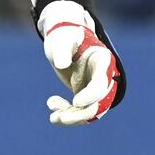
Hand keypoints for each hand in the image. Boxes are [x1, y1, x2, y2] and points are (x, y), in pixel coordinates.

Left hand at [39, 1, 120, 125]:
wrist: (62, 39)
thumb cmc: (63, 36)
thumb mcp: (61, 40)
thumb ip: (62, 49)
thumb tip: (61, 65)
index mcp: (101, 60)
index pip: (101, 83)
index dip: (91, 95)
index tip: (75, 101)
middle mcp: (102, 76)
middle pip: (99, 103)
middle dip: (80, 114)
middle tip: (58, 117)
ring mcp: (94, 87)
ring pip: (90, 111)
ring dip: (72, 118)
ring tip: (53, 117)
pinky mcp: (85, 94)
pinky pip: (80, 110)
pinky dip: (67, 113)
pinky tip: (52, 105)